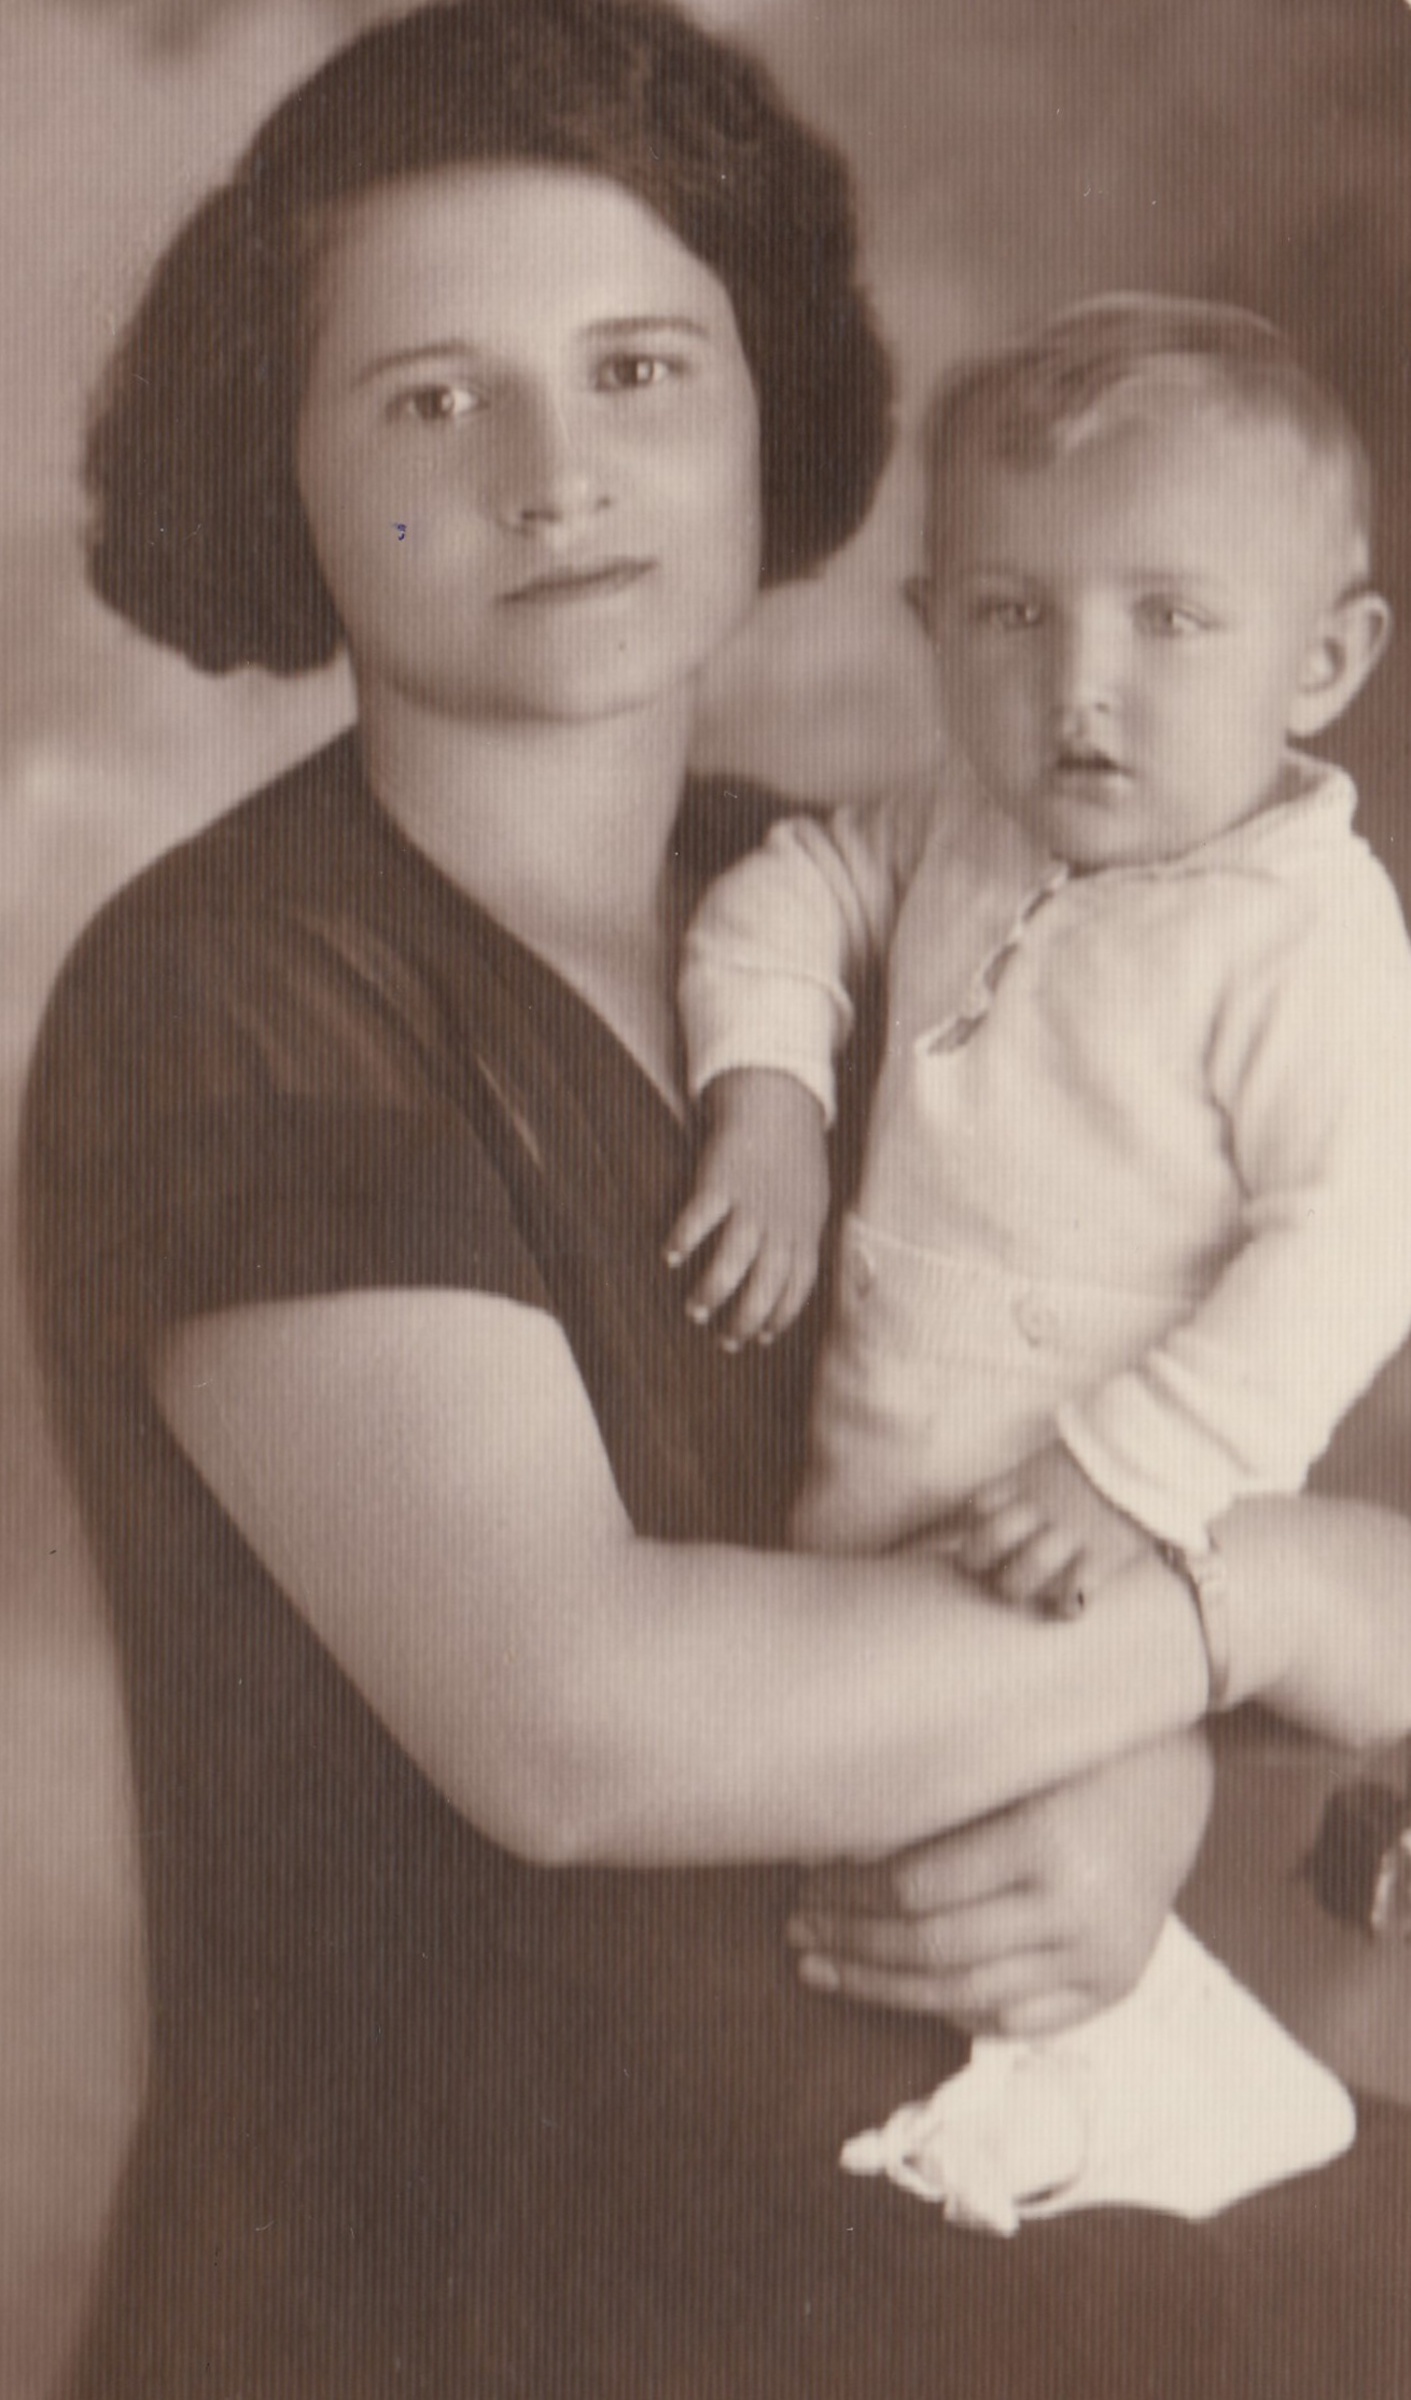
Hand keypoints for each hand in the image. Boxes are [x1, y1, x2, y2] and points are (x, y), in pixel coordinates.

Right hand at [665, 1069, 829, 1345]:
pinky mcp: (721, 1180)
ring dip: (713, 1291)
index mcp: (804, 1232)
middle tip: (724, 1340)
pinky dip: (685, 1239)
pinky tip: (670, 1257)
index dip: (780, 1318)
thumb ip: (800, 1239)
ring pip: (734, 1260)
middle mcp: (780, 1223)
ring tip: (695, 1310)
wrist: (778, 1103)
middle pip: (765, 1285)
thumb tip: (791, 1280)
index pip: (797, 1288)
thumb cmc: (792, 1159)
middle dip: (745, 1319)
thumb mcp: (811, 1202)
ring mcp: (751, 1203)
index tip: (761, 1338)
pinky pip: (701, 1217)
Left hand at [787, 1731, 1214, 2037]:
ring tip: (825, 1968)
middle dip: (852, 1943)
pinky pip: (1018, 2021)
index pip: (916, 1888)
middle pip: (933, 1948)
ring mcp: (1100, 1956)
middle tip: (797, 1930)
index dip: (847, 1893)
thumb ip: (931, 1806)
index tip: (802, 1882)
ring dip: (883, 1987)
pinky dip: (955, 2012)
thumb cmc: (1072, 1748)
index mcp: (1046, 1840)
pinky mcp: (1114, 1984)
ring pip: (967, 1995)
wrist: (1178, 1778)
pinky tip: (903, 1993)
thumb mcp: (1006, 1758)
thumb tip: (826, 1849)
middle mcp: (1077, 1909)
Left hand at [950, 1440, 1154, 1615]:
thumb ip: (1032, 1476)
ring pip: (1027, 1567)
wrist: (1156, 1448)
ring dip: (1015, 1586)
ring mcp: (1073, 1530)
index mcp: (1029, 1477)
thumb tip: (1007, 1498)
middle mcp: (1044, 1505)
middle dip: (977, 1559)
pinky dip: (1065, 1604)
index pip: (979, 1503)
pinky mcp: (1103, 1553)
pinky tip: (1064, 1608)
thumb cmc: (1108, 1450)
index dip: (963, 1524)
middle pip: (992, 1537)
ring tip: (1017, 1591)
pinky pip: (1075, 1588)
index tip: (960, 1538)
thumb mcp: (1058, 1454)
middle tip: (982, 1570)